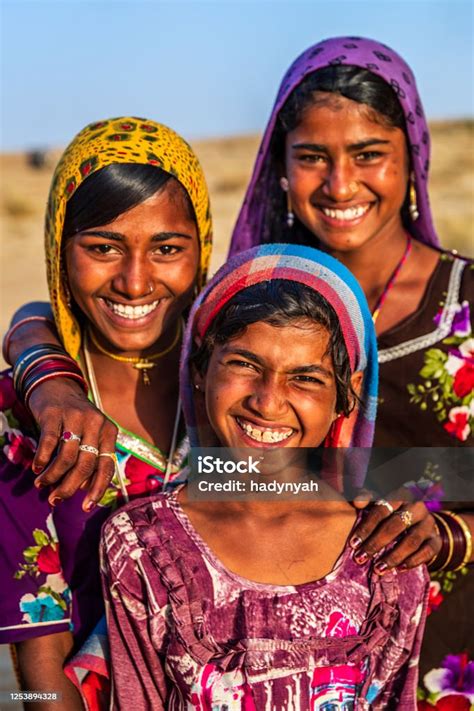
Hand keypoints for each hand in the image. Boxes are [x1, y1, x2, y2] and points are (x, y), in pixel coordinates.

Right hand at [29, 377, 117, 510]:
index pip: (107, 466)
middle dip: (70, 487)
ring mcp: (76, 417)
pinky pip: (49, 443)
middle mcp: (96, 424)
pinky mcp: (55, 413)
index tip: (86, 507)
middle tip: (56, 500)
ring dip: (53, 476)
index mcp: (109, 432)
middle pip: (86, 464)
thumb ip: (90, 459)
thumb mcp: (90, 435)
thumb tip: (82, 489)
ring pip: (67, 457)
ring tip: (42, 484)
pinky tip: (37, 468)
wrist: (58, 386)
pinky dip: (42, 459)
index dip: (98, 488)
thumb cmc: (76, 419)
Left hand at [350, 488, 440, 573]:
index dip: (366, 527)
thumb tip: (357, 502)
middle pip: (395, 526)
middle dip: (376, 543)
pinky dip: (413, 561)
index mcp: (400, 495)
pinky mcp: (436, 539)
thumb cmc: (391, 513)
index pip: (381, 510)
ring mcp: (428, 523)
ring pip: (412, 540)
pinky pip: (428, 551)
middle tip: (361, 558)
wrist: (418, 523)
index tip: (353, 543)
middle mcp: (416, 507)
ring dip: (393, 556)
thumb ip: (366, 500)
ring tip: (378, 568)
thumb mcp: (378, 504)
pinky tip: (399, 569)